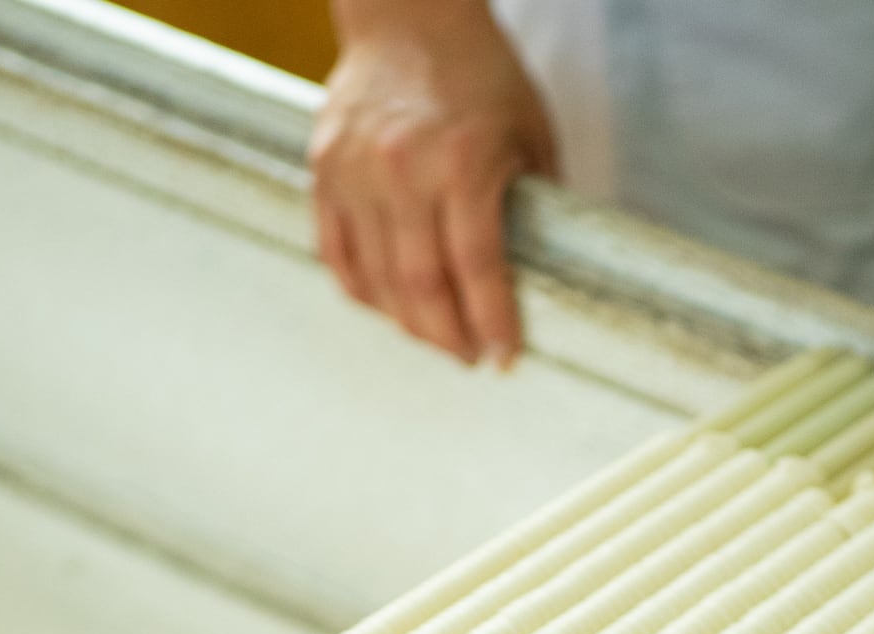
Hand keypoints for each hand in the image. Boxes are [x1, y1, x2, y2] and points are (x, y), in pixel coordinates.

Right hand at [314, 0, 556, 364]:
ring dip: (409, 325)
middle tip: (470, 359)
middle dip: (449, 338)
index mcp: (462, 161)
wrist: (407, 12)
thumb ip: (538, 207)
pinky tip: (392, 307)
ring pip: (376, 281)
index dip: (492, 323)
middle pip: (421, 286)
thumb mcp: (532, 135)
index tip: (505, 359)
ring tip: (437, 339)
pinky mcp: (324, 170)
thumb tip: (549, 278)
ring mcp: (354, 171)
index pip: (477, 268)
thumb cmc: (480, 73)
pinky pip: (338, 255)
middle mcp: (402, 169)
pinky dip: (365, 293)